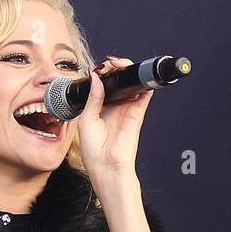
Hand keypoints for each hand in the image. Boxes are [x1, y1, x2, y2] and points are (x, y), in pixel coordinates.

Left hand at [74, 55, 153, 185]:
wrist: (106, 167)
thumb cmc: (94, 151)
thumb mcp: (86, 119)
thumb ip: (93, 97)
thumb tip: (97, 77)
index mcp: (99, 108)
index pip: (103, 84)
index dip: (103, 73)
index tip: (99, 68)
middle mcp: (114, 107)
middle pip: (118, 81)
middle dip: (115, 69)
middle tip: (111, 64)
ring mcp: (126, 109)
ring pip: (130, 84)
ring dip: (127, 72)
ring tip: (120, 66)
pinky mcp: (137, 114)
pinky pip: (144, 95)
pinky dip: (143, 83)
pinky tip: (136, 74)